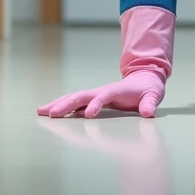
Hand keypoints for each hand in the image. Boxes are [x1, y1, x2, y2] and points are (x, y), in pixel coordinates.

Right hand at [37, 70, 165, 118]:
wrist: (144, 78)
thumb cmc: (149, 89)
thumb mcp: (154, 95)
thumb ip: (150, 103)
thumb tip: (148, 112)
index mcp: (116, 91)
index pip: (104, 96)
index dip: (96, 104)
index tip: (88, 115)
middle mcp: (102, 91)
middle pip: (81, 96)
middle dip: (66, 104)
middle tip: (51, 114)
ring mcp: (96, 95)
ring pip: (74, 98)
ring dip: (58, 104)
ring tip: (41, 111)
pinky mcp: (93, 99)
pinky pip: (75, 103)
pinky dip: (62, 107)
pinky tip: (51, 113)